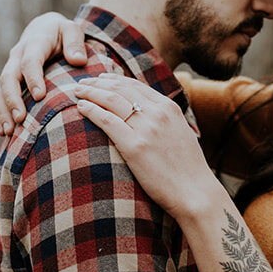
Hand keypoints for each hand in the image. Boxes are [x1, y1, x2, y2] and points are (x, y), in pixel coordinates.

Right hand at [0, 12, 89, 135]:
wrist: (43, 29)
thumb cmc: (62, 33)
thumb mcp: (72, 30)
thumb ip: (75, 43)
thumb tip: (78, 60)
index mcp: (34, 43)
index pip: (30, 61)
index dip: (33, 78)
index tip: (39, 96)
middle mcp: (17, 56)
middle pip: (8, 78)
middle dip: (12, 99)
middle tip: (19, 119)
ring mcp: (10, 69)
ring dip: (2, 111)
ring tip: (8, 131)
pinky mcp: (7, 80)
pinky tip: (3, 131)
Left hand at [71, 74, 223, 219]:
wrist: (195, 193)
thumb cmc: (188, 171)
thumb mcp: (181, 135)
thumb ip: (165, 121)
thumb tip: (149, 116)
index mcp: (169, 108)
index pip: (136, 85)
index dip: (114, 79)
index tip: (100, 78)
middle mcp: (158, 113)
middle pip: (120, 88)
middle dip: (98, 83)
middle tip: (81, 82)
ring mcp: (146, 128)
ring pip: (111, 100)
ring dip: (90, 92)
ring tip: (76, 91)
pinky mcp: (134, 146)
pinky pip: (107, 120)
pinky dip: (91, 110)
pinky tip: (81, 108)